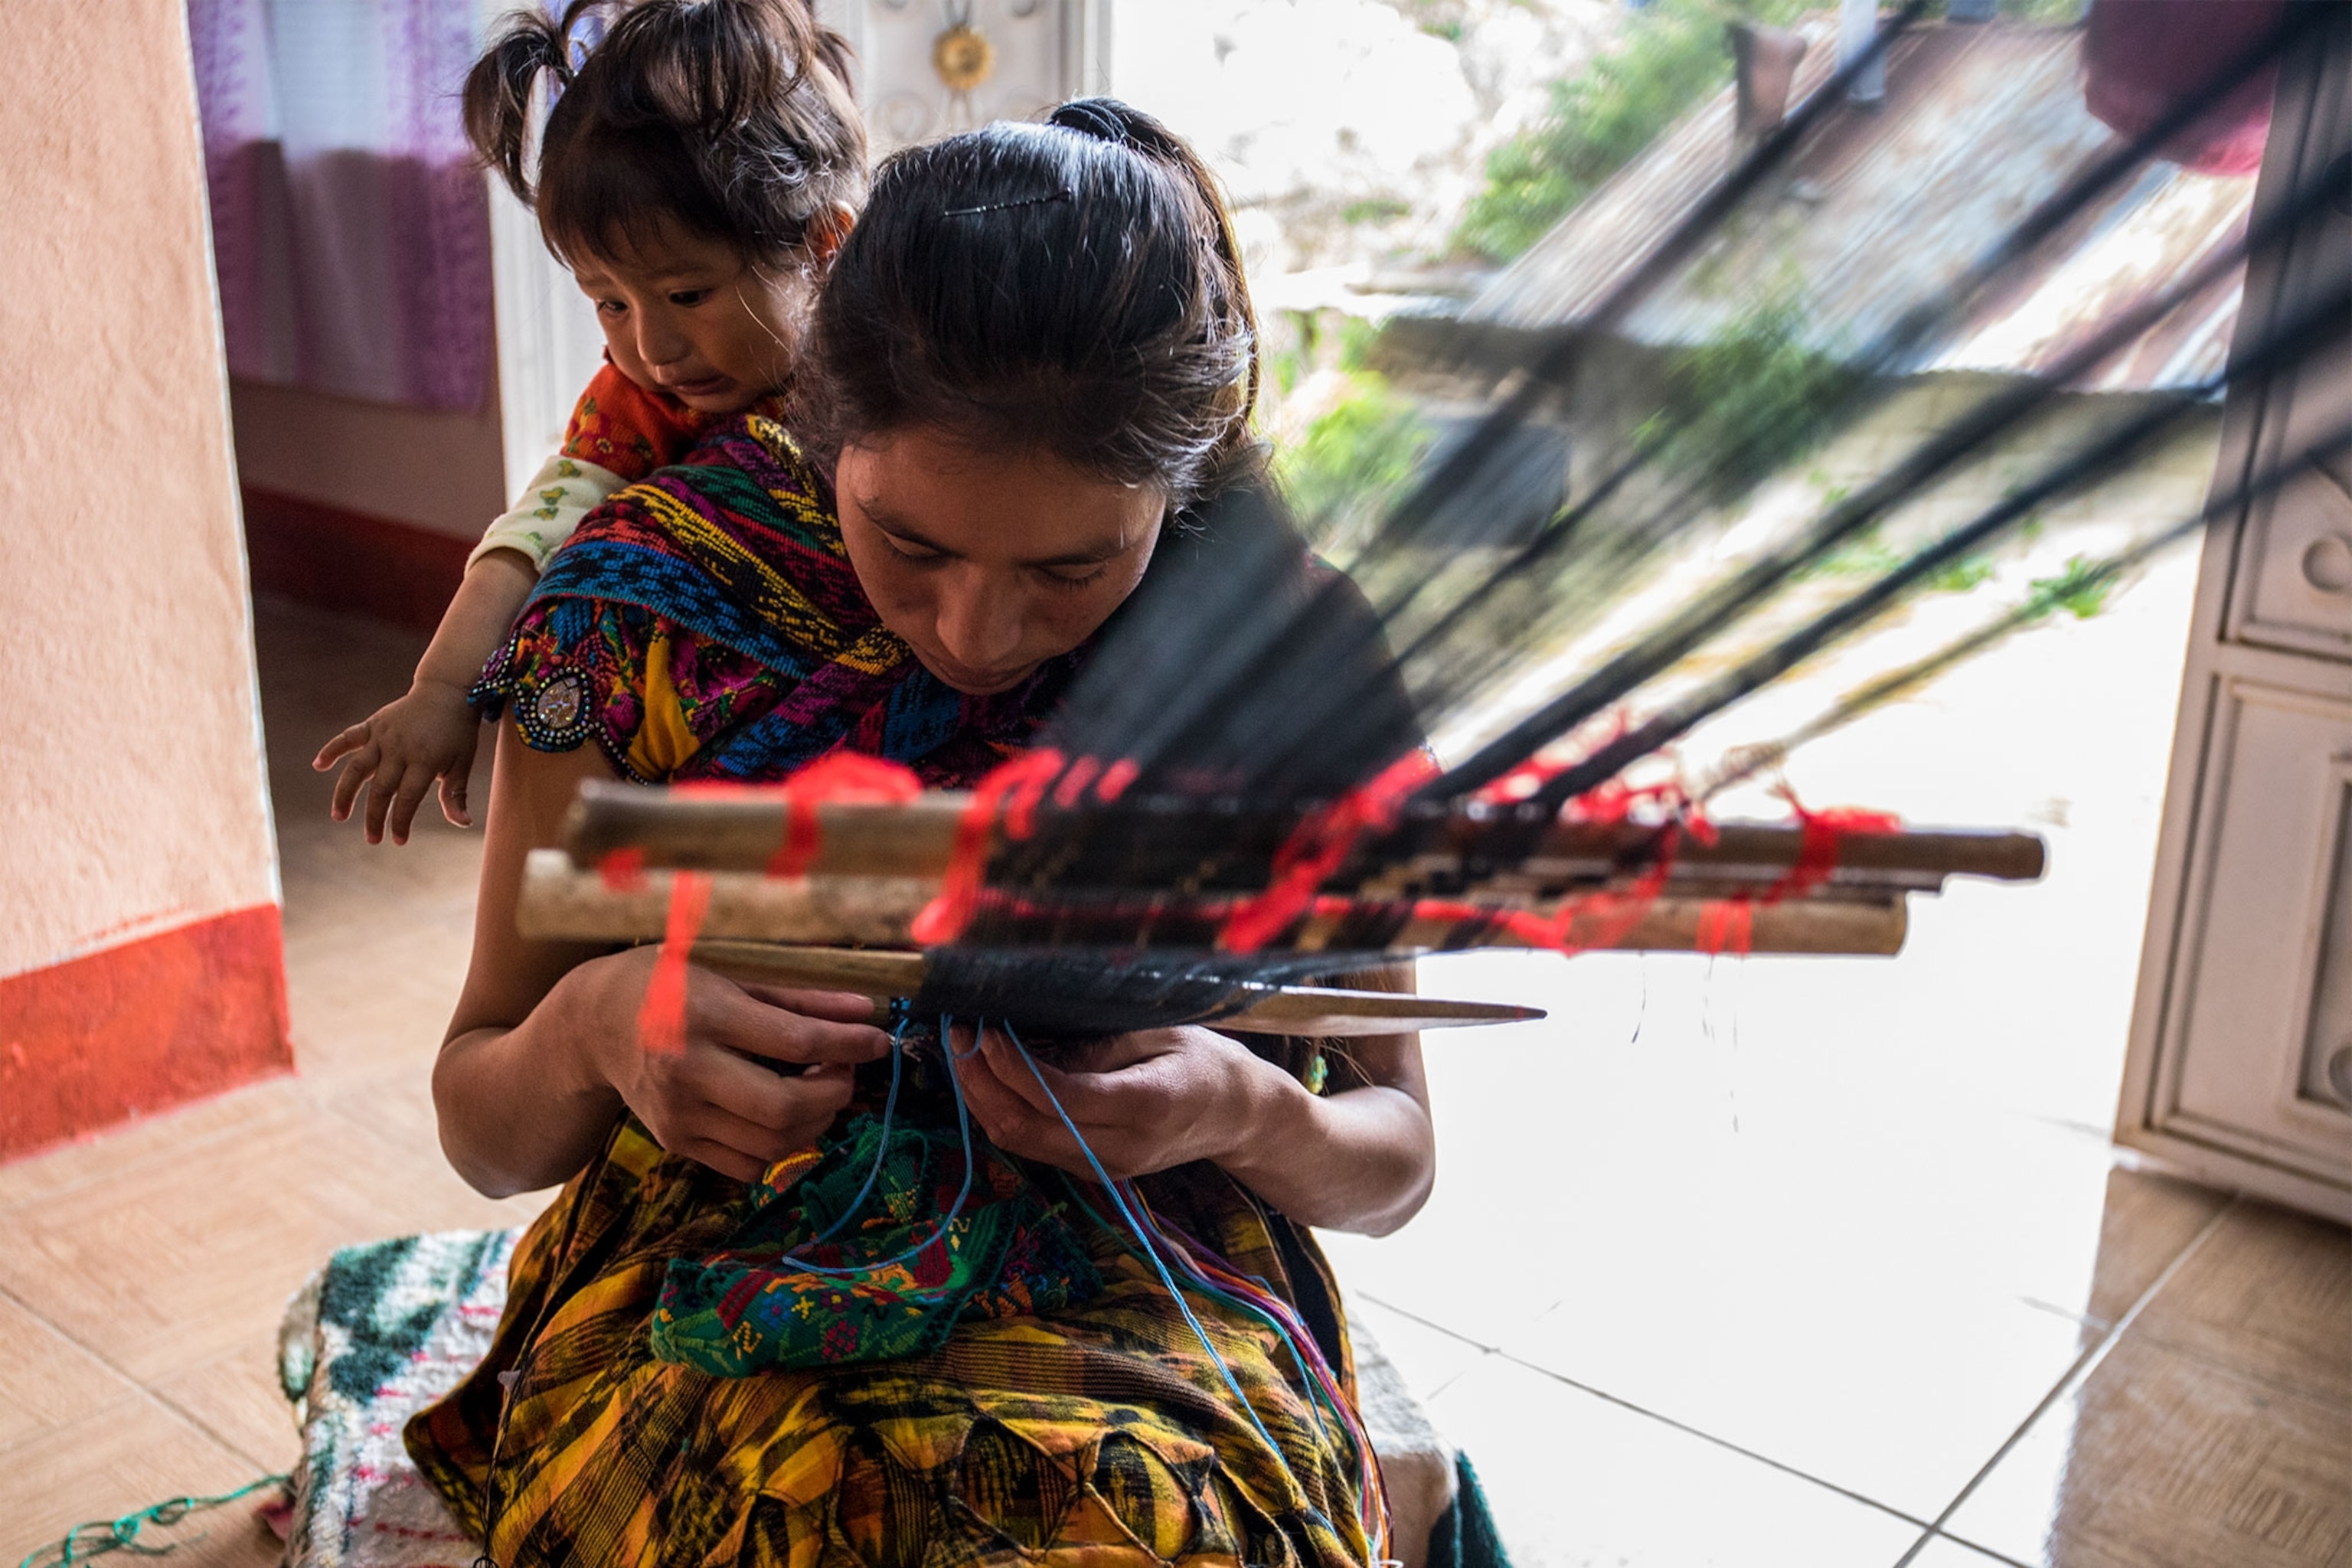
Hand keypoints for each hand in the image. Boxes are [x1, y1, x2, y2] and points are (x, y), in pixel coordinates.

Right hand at [313, 678, 483, 842]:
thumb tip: (463, 823)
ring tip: (338, 815)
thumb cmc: (457, 733)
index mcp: (425, 760)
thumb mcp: (463, 763)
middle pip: (381, 788)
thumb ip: (455, 794)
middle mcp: (401, 748)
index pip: (408, 797)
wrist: (447, 691)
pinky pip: (348, 737)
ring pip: (358, 767)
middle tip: (372, 840)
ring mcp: (384, 735)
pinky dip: (332, 749)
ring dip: (345, 792)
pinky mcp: (373, 724)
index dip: (401, 821)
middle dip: (375, 817)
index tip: (397, 841)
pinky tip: (319, 765)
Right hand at [575, 950, 892, 1182]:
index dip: (849, 1045)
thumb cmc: (669, 985)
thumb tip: (865, 1011)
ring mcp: (679, 1114)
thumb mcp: (731, 972)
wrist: (593, 1025)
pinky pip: (747, 1166)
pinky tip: (785, 1117)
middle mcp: (688, 1070)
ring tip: (820, 1091)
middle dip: (834, 1094)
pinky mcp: (675, 1142)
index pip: (796, 1040)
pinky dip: (781, 1148)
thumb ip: (799, 996)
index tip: (879, 1041)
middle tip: (845, 1071)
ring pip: (772, 1144)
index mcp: (704, 1015)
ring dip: (816, 1123)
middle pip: (784, 1107)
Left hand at [945, 1024, 1284, 1182]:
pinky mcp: (1093, 1170)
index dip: (1011, 1067)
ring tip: (963, 1049)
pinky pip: (1032, 1144)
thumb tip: (1027, 1038)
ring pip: (1020, 1142)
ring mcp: (1103, 1167)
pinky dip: (1001, 1110)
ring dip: (981, 1098)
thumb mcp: (1161, 1034)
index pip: (1058, 1097)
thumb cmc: (1206, 1062)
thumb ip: (1098, 1044)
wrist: (1241, 1117)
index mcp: (1145, 1108)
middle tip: (959, 1033)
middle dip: (981, 1082)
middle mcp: (1119, 1148)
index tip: (984, 1029)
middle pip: (1026, 1127)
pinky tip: (988, 1075)